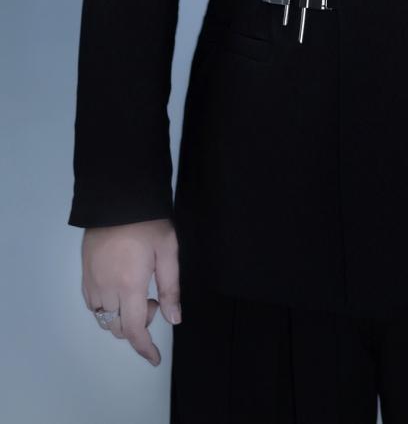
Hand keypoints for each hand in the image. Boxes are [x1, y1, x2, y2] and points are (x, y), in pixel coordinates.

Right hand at [80, 218, 180, 366]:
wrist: (117, 198)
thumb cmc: (148, 223)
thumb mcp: (168, 251)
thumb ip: (171, 288)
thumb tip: (174, 319)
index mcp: (129, 285)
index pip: (134, 330)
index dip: (144, 348)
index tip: (154, 358)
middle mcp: (106, 289)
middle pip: (118, 328)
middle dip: (137, 325)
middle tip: (153, 298)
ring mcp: (92, 282)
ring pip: (102, 319)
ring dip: (121, 317)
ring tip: (137, 291)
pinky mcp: (84, 273)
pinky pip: (92, 304)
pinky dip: (106, 308)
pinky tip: (120, 290)